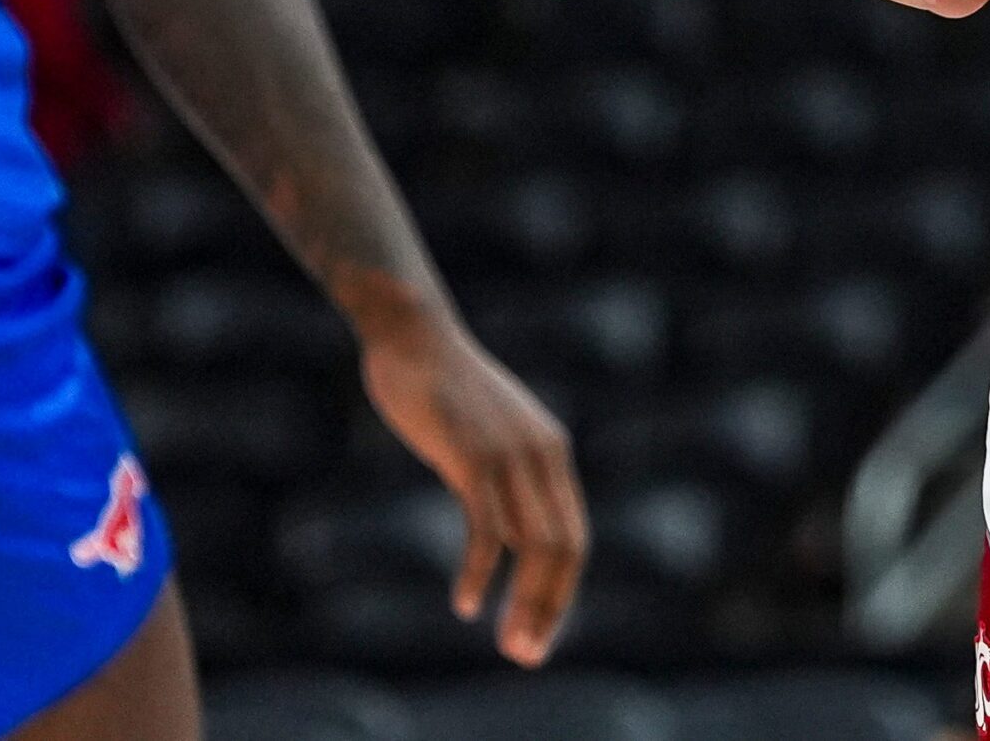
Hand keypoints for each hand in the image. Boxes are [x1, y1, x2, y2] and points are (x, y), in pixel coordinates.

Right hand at [361, 316, 588, 665]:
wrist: (415, 336)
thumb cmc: (445, 388)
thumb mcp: (489, 433)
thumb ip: (506, 474)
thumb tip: (510, 528)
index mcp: (552, 451)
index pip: (574, 538)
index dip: (561, 592)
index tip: (540, 633)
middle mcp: (541, 454)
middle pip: (563, 549)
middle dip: (549, 608)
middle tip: (526, 654)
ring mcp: (509, 455)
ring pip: (532, 545)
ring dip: (522, 602)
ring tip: (508, 643)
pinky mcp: (472, 457)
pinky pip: (486, 529)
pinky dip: (480, 573)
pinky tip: (466, 604)